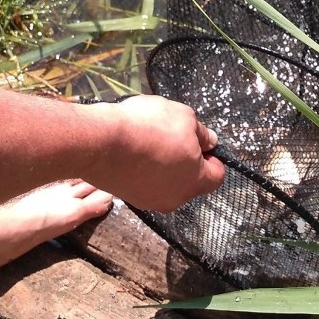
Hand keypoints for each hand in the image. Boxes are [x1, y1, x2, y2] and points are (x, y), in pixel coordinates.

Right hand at [88, 95, 224, 210]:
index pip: (217, 176)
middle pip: (190, 180)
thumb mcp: (185, 117)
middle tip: (175, 136)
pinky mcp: (127, 196)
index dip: (213, 157)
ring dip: (163, 164)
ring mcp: (148, 200)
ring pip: (166, 182)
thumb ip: (202, 133)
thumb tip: (210, 141)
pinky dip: (143, 168)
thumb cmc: (149, 128)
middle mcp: (175, 198)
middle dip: (187, 160)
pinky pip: (144, 182)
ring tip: (150, 140)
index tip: (202, 142)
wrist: (101, 141)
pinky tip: (133, 149)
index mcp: (195, 181)